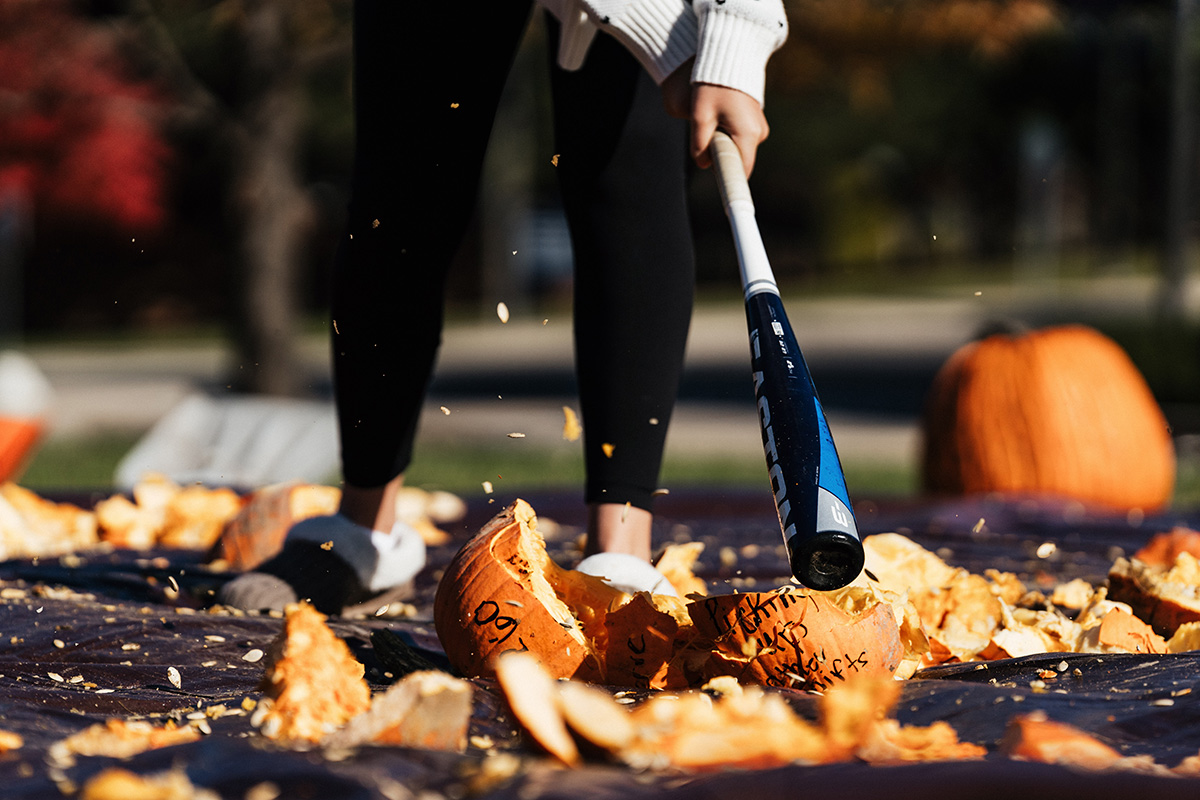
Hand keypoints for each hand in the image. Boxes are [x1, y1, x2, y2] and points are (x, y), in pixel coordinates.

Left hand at [661, 59, 769, 176]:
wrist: (731, 54)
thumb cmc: (712, 84)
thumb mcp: (700, 115)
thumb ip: (699, 144)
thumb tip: (703, 164)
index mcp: (748, 134)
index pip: (741, 170)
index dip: (729, 180)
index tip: (720, 185)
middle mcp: (759, 132)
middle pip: (738, 159)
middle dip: (719, 154)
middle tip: (703, 134)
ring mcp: (759, 125)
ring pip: (737, 147)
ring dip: (722, 142)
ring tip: (709, 119)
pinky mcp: (755, 118)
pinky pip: (739, 136)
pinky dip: (726, 132)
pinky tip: (717, 115)